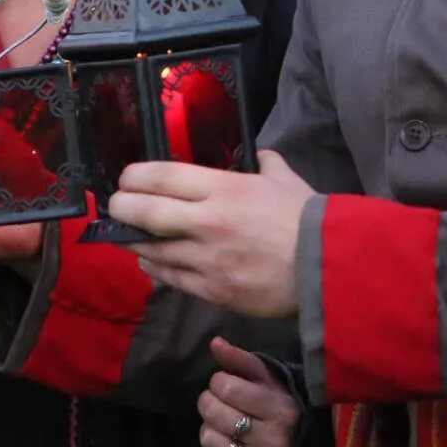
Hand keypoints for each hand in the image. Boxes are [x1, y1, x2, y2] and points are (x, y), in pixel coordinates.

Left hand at [105, 149, 312, 316]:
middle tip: (114, 206)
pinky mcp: (212, 291)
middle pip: (144, 211)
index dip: (134, 177)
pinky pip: (171, 278)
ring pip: (151, 249)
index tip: (125, 179)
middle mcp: (206, 222)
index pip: (162, 176)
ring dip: (132, 241)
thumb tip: (264, 154)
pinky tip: (148, 262)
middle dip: (120, 207)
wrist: (331, 271)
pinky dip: (154, 268)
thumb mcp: (287, 182)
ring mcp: (206, 259)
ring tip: (123, 235)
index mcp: (223, 189)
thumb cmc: (309, 222)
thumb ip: (268, 165)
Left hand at [197, 336, 300, 446]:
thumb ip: (241, 360)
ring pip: (208, 438)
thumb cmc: (275, 409)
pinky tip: (228, 446)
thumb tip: (215, 343)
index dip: (219, 382)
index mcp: (281, 410)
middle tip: (220, 403)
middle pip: (213, 412)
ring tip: (225, 426)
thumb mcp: (267, 381)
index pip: (227, 388)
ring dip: (210, 428)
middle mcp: (274, 441)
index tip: (227, 384)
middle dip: (209, 402)